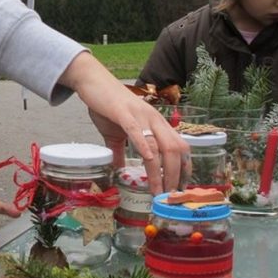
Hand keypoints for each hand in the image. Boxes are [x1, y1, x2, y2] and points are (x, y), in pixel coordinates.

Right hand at [60, 52, 188, 193]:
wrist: (92, 81)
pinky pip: (137, 130)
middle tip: (169, 196)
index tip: (181, 188)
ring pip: (159, 145)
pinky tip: (147, 159)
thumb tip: (119, 170)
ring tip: (158, 189)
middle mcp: (154, 119)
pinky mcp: (123, 113)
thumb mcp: (116, 133)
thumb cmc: (106, 106)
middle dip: (175, 176)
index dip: (185, 168)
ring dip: (160, 171)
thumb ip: (120, 151)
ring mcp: (140, 115)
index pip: (181, 146)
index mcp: (156, 123)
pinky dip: (144, 145)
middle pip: (175, 150)